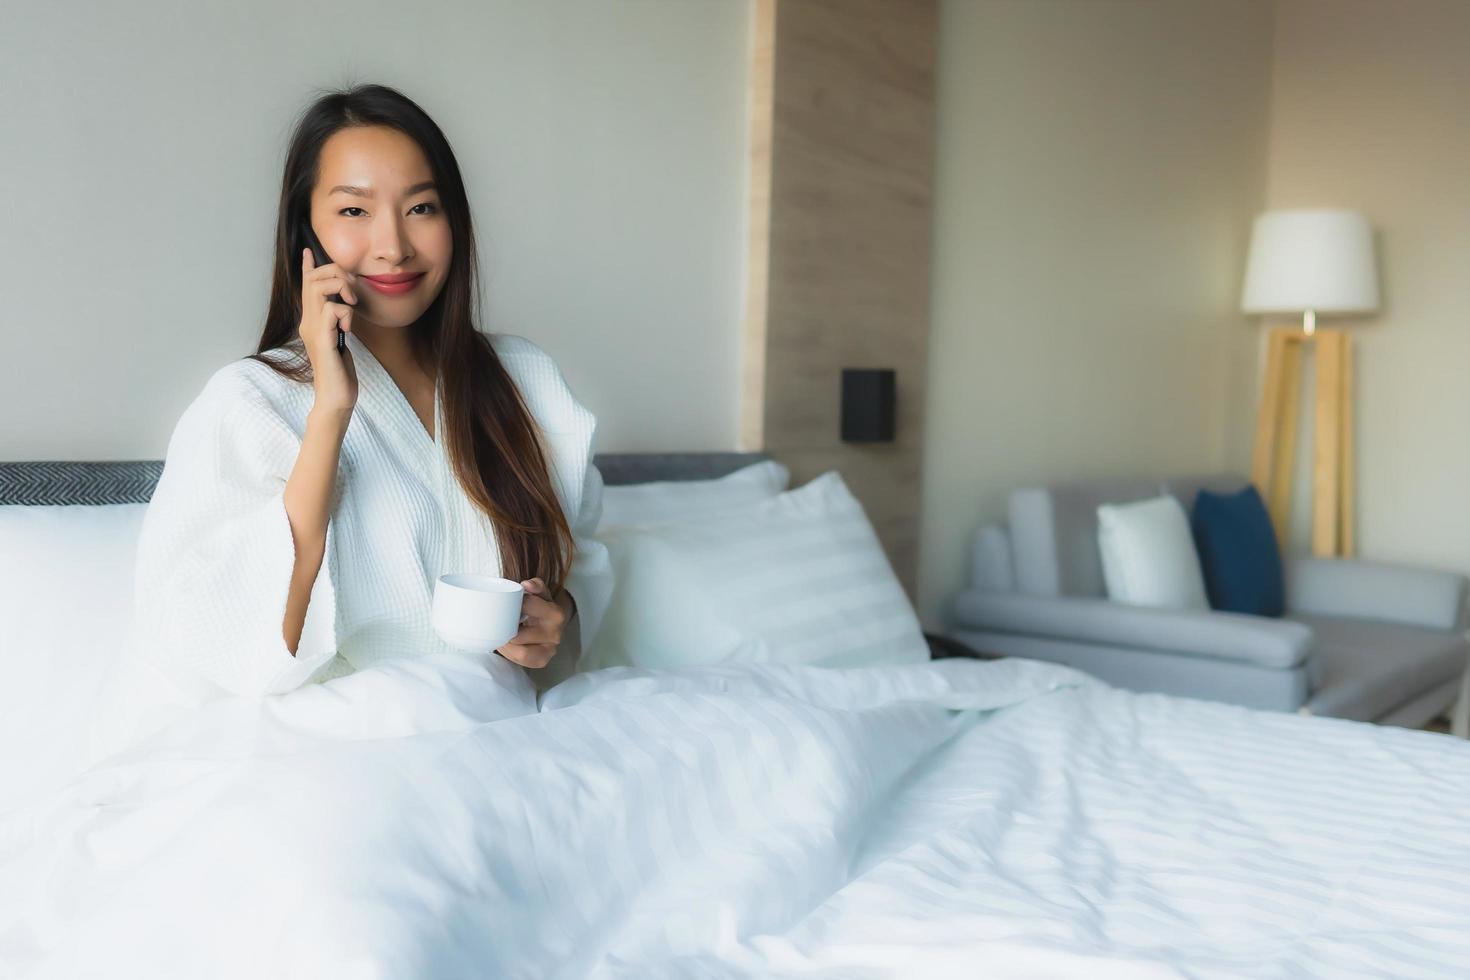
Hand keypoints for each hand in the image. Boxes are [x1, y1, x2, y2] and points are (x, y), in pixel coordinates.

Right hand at [299, 247, 359, 415]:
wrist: (336, 398)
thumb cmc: (340, 373)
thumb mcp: (339, 341)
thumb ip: (338, 323)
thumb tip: (344, 307)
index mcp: (312, 322)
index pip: (306, 287)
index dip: (308, 267)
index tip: (308, 251)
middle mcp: (308, 323)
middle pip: (313, 280)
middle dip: (335, 273)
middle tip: (353, 291)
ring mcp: (313, 331)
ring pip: (320, 289)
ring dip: (342, 288)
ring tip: (352, 305)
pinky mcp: (323, 341)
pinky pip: (333, 310)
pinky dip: (346, 312)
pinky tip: (350, 329)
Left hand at [496, 577, 571, 668]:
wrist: (550, 623)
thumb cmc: (540, 607)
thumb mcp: (539, 593)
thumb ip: (535, 585)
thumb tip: (526, 585)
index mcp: (556, 613)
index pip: (528, 607)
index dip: (511, 605)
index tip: (503, 605)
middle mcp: (556, 633)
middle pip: (519, 635)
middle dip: (504, 629)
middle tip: (497, 624)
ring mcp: (550, 649)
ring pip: (520, 652)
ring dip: (506, 644)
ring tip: (501, 636)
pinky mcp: (543, 660)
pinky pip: (521, 661)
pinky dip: (510, 654)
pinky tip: (507, 645)